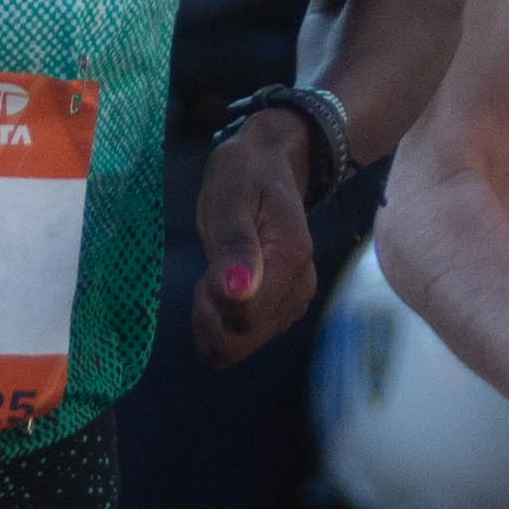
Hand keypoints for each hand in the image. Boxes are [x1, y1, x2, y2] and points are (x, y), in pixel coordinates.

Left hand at [186, 106, 324, 362]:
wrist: (271, 164)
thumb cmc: (244, 176)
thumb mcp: (229, 199)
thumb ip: (234, 245)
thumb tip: (237, 291)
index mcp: (290, 261)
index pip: (245, 317)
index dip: (213, 301)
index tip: (208, 268)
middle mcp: (300, 290)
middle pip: (241, 340)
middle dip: (210, 315)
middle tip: (208, 273)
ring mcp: (293, 303)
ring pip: (239, 345)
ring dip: (214, 317)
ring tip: (216, 272)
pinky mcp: (282, 311)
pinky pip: (243, 338)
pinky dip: (221, 319)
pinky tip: (221, 286)